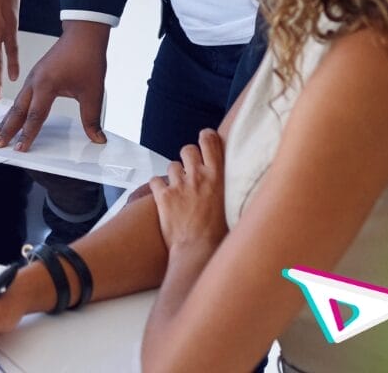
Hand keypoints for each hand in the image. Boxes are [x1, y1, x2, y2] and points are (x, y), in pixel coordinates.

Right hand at [0, 21, 108, 150]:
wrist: (84, 34)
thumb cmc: (86, 56)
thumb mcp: (93, 92)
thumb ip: (92, 118)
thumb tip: (97, 138)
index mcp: (46, 85)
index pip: (34, 116)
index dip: (27, 135)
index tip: (20, 149)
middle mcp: (35, 81)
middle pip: (17, 110)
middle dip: (6, 129)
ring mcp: (33, 77)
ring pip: (16, 102)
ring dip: (7, 119)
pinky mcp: (35, 75)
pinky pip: (21, 95)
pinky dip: (14, 108)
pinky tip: (13, 114)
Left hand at [149, 129, 228, 252]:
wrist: (199, 251)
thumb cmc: (219, 234)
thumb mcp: (232, 204)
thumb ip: (228, 188)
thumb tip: (233, 181)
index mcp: (218, 177)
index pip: (210, 142)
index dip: (206, 137)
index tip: (205, 138)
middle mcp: (198, 176)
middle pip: (187, 149)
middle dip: (188, 156)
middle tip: (190, 169)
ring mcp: (179, 185)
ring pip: (172, 166)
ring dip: (174, 175)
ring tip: (179, 190)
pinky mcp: (163, 195)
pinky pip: (155, 181)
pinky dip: (157, 187)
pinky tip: (163, 196)